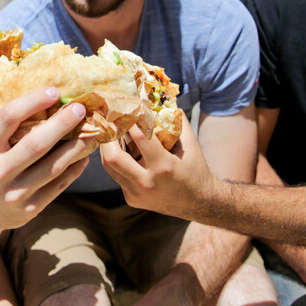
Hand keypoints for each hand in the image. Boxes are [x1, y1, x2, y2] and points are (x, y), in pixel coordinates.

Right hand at [0, 87, 94, 239]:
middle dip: (62, 123)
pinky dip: (75, 168)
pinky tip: (84, 155)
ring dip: (76, 146)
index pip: (8, 118)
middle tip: (80, 108)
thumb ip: (8, 129)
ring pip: (53, 166)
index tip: (54, 91)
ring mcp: (14, 194)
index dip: (33, 101)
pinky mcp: (30, 209)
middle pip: (36, 143)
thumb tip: (46, 102)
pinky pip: (59, 185)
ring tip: (90, 131)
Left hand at [100, 120, 214, 220]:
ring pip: (110, 167)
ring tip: (109, 134)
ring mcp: (137, 193)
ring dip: (107, 149)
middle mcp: (147, 182)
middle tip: (107, 123)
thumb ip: (178, 122)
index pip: (140, 139)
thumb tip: (164, 102)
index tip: (125, 109)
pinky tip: (119, 151)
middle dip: (107, 138)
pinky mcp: (132, 199)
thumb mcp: (191, 145)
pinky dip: (117, 162)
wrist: (198, 203)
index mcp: (164, 166)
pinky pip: (117, 176)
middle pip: (113, 158)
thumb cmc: (195, 169)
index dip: (130, 122)